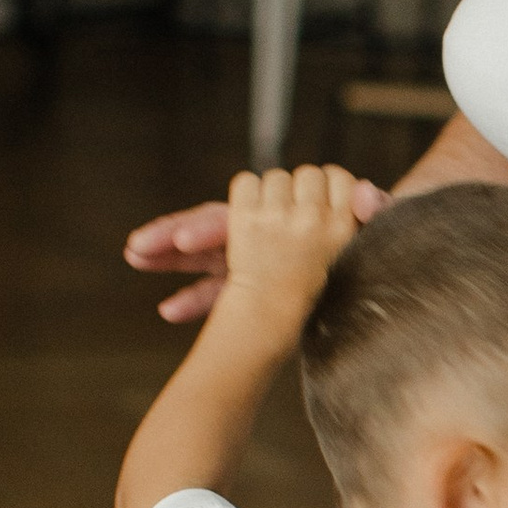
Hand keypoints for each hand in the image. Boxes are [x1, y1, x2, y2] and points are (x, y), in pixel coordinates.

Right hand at [129, 178, 390, 323]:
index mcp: (281, 209)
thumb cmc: (368, 231)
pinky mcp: (249, 278)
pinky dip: (193, 298)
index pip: (236, 215)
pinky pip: (213, 288)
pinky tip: (170, 311)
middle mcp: (261, 227)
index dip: (211, 227)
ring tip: (135, 256)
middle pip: (208, 226)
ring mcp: (251, 252)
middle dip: (175, 237)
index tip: (188, 242)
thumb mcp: (368, 220)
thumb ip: (367, 206)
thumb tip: (368, 196)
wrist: (372, 244)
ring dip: (167, 253)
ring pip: (200, 252)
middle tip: (140, 249)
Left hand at [216, 163, 364, 330]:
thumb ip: (364, 214)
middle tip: (295, 218)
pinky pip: (246, 180)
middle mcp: (313, 219)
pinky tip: (252, 217)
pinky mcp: (246, 218)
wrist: (269, 310)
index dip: (329, 186)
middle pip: (308, 173)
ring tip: (274, 222)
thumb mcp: (349, 249)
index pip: (340, 177)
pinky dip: (246, 194)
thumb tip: (364, 188)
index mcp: (343, 227)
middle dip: (301, 189)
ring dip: (272, 193)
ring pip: (276, 177)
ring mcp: (278, 218)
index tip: (322, 204)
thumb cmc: (312, 281)